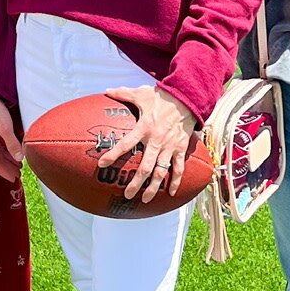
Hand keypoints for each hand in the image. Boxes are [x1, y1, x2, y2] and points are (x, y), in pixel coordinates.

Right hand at [0, 96, 23, 183]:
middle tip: (18, 175)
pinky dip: (6, 152)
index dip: (4, 173)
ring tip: (18, 165)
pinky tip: (12, 151)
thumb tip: (19, 158)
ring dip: (7, 160)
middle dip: (7, 168)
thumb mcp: (5, 128)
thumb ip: (12, 143)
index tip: (13, 179)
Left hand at [102, 86, 198, 204]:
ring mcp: (170, 146)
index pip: (126, 144)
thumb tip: (107, 91)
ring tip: (146, 199)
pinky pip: (179, 168)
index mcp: (144, 128)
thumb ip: (123, 94)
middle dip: (136, 183)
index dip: (113, 154)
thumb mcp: (141, 94)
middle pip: (145, 167)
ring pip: (161, 172)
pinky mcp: (181, 148)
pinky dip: (176, 181)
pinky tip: (171, 193)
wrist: (188, 97)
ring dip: (154, 187)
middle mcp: (156, 141)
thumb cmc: (162, 96)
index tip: (101, 164)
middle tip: (127, 195)